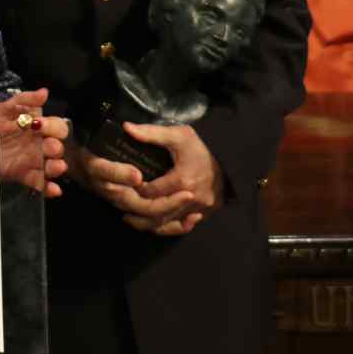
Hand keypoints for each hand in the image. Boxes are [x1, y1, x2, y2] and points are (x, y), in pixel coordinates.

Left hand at [0, 89, 68, 196]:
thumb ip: (24, 99)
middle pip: (57, 147)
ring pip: (51, 166)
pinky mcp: (23, 175)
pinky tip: (54, 189)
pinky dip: (48, 188)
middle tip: (48, 147)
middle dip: (55, 147)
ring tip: (56, 166)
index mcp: (37, 127)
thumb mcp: (3, 107)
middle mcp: (39, 144)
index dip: (51, 126)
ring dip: (56, 167)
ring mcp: (32, 161)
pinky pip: (39, 183)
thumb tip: (45, 92)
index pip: (56, 127)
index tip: (38, 124)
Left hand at [113, 122, 224, 236]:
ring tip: (132, 218)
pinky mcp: (207, 212)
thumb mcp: (177, 135)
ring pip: (169, 224)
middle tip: (121, 206)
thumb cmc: (203, 145)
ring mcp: (201, 208)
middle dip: (137, 211)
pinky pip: (183, 226)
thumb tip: (126, 127)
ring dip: (149, 222)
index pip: (150, 192)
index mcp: (183, 179)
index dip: (135, 190)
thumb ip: (151, 133)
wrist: (231, 156)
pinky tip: (155, 222)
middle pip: (157, 213)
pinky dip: (167, 226)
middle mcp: (191, 198)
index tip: (124, 186)